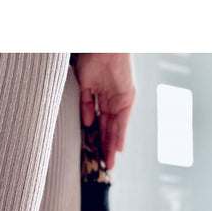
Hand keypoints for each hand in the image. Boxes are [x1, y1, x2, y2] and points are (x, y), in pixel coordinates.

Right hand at [74, 53, 135, 169]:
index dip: (97, 139)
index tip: (95, 154)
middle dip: (106, 148)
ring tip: (109, 163)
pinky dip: (121, 134)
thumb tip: (88, 124)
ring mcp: (120, 100)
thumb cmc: (91, 59)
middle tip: (104, 166)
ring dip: (113, 146)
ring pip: (115, 129)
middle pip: (108, 130)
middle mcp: (112, 101)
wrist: (102, 44)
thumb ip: (86, 104)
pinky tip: (118, 148)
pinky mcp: (127, 98)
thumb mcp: (84, 85)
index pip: (99, 124)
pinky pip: (123, 120)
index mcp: (101, 98)